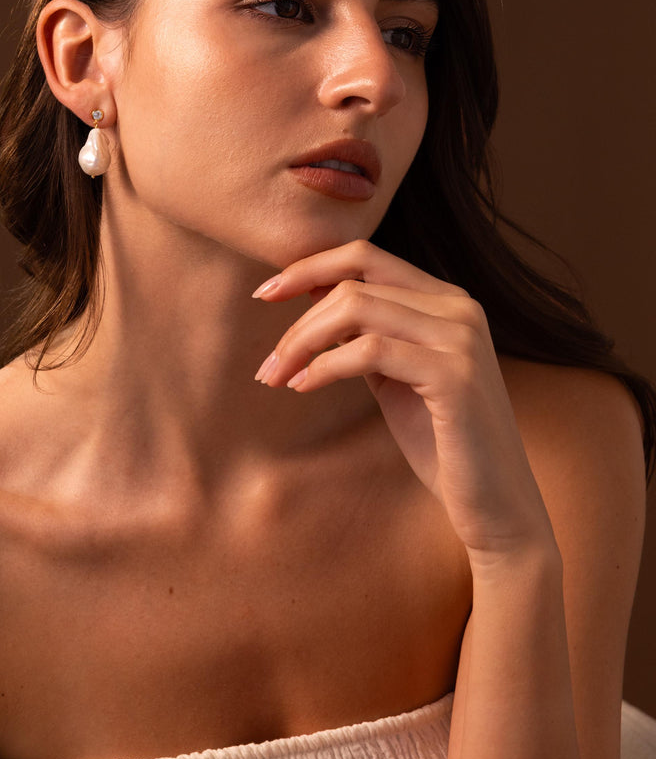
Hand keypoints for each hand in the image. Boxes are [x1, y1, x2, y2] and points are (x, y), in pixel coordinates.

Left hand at [253, 240, 552, 559]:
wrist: (495, 502)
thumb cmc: (439, 440)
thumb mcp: (392, 374)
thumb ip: (364, 332)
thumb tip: (312, 292)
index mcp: (445, 300)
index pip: (364, 256)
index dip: (308, 267)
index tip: (264, 294)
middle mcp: (458, 307)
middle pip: (352, 284)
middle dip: (297, 323)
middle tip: (267, 366)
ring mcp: (460, 337)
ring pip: (355, 309)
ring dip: (301, 343)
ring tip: (277, 377)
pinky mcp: (454, 373)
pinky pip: (368, 351)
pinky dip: (325, 366)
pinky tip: (303, 387)